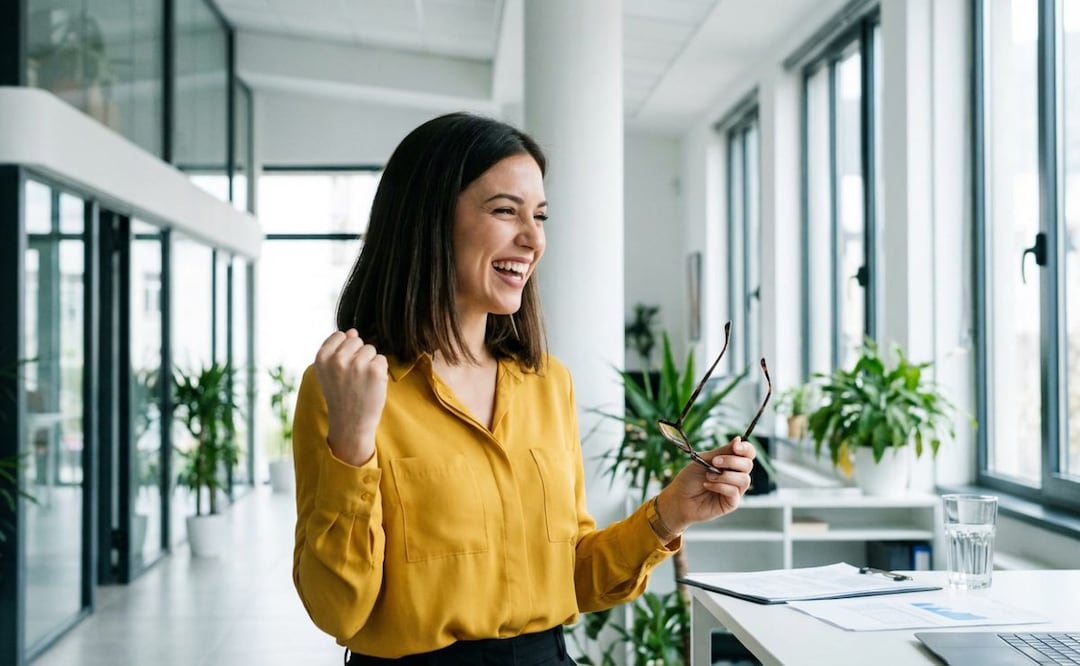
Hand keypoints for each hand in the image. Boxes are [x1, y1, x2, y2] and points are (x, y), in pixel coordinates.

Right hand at [313, 329, 388, 465]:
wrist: (350, 424)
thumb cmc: (340, 396)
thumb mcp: (330, 372)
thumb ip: (337, 350)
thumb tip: (352, 331)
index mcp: (322, 357)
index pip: (340, 336)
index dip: (345, 352)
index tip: (342, 370)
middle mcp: (337, 359)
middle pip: (357, 341)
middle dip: (358, 356)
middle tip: (353, 378)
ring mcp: (357, 364)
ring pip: (371, 349)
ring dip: (370, 364)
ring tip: (361, 382)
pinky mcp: (375, 370)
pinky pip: (382, 360)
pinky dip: (380, 372)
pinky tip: (371, 385)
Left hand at [656, 437, 755, 532]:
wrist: (678, 498)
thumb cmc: (689, 479)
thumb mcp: (704, 459)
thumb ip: (722, 451)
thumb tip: (738, 439)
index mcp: (731, 462)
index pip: (748, 453)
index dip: (746, 448)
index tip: (736, 447)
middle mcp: (736, 475)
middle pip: (748, 465)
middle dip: (731, 461)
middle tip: (714, 462)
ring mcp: (735, 490)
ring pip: (744, 479)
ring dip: (724, 476)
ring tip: (708, 476)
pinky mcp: (732, 503)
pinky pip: (734, 492)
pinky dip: (720, 486)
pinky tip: (708, 485)